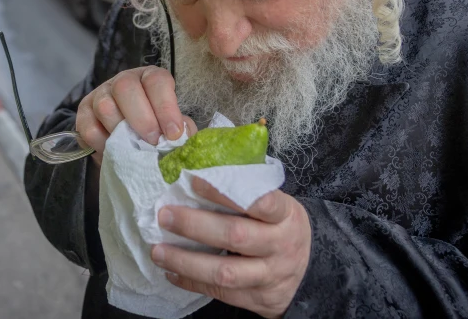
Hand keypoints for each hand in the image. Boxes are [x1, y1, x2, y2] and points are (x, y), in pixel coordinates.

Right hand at [76, 66, 196, 165]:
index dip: (166, 107)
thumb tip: (183, 138)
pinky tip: (116, 153)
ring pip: (105, 107)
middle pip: (125, 87)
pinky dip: (103, 144)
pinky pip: (89, 128)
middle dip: (142, 119)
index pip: (156, 81)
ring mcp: (100, 95)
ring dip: (122, 132)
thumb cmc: (156, 130)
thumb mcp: (172, 126)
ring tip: (135, 150)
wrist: (128, 143)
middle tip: (153, 143)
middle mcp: (123, 81)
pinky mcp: (84, 114)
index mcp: (149, 78)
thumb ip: (181, 129)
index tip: (174, 134)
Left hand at [150, 177, 310, 317]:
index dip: (224, 191)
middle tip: (164, 215)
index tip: (193, 181)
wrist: (309, 271)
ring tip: (158, 251)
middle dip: (195, 225)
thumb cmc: (280, 227)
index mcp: (285, 216)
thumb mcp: (278, 206)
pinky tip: (170, 271)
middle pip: (236, 236)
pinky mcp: (257, 299)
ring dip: (186, 262)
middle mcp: (280, 246)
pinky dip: (191, 282)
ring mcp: (269, 276)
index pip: (259, 201)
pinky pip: (220, 293)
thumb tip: (200, 168)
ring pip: (225, 272)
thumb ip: (248, 191)